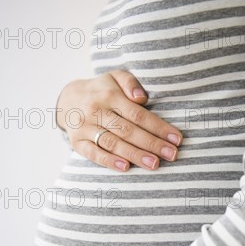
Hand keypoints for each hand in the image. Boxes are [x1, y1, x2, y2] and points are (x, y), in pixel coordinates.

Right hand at [56, 69, 182, 170]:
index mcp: (109, 95)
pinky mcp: (77, 142)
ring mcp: (85, 127)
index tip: (176, 139)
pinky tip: (125, 167)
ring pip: (113, 143)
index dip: (158, 127)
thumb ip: (130, 83)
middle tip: (172, 155)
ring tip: (154, 164)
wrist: (68, 100)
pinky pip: (93, 153)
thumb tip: (142, 98)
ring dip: (135, 155)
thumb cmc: (102, 91)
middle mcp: (96, 111)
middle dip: (152, 144)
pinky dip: (109, 161)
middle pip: (128, 130)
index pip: (138, 114)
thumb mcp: (115, 77)